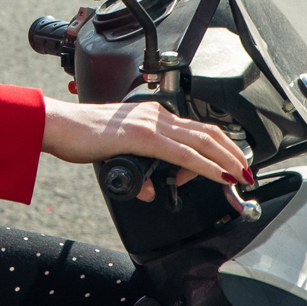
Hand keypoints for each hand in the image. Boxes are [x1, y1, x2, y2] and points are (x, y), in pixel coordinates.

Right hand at [41, 98, 250, 200]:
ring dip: (227, 159)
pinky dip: (207, 166)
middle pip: (207, 132)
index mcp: (151, 116)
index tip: (223, 171)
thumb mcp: (117, 158)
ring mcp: (150, 123)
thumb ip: (137, 172)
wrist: (58, 126)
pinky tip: (219, 176)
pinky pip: (183, 153)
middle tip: (248, 172)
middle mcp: (155, 115)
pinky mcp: (143, 136)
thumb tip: (149, 190)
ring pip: (202, 140)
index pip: (193, 131)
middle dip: (233, 152)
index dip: (215, 151)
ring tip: (242, 175)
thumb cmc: (80, 136)